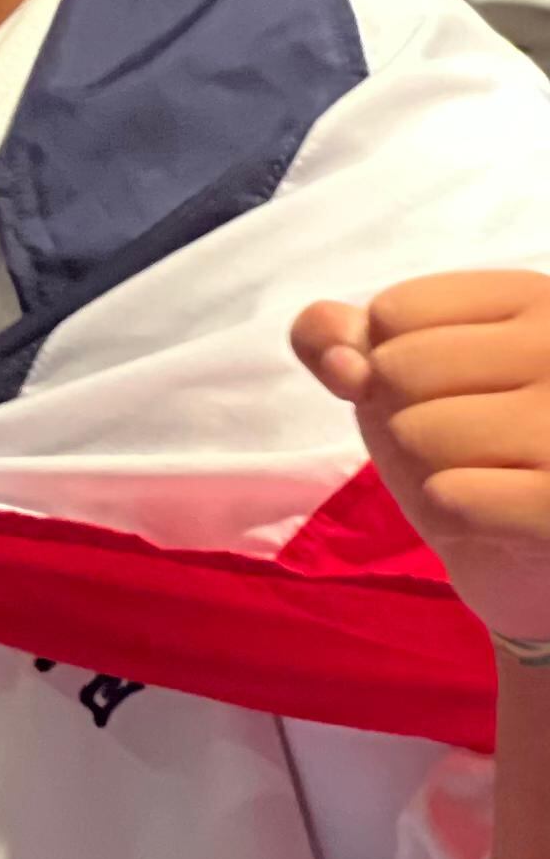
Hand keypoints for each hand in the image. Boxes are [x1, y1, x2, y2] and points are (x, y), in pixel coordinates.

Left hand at [295, 274, 549, 643]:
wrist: (536, 557)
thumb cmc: (471, 449)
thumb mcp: (400, 382)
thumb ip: (343, 340)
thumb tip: (329, 345)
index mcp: (538, 301)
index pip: (393, 311)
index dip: (386, 366)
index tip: (448, 393)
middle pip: (397, 369)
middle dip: (404, 418)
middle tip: (467, 445)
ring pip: (418, 432)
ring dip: (428, 469)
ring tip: (485, 476)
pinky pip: (451, 498)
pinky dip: (454, 516)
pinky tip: (497, 516)